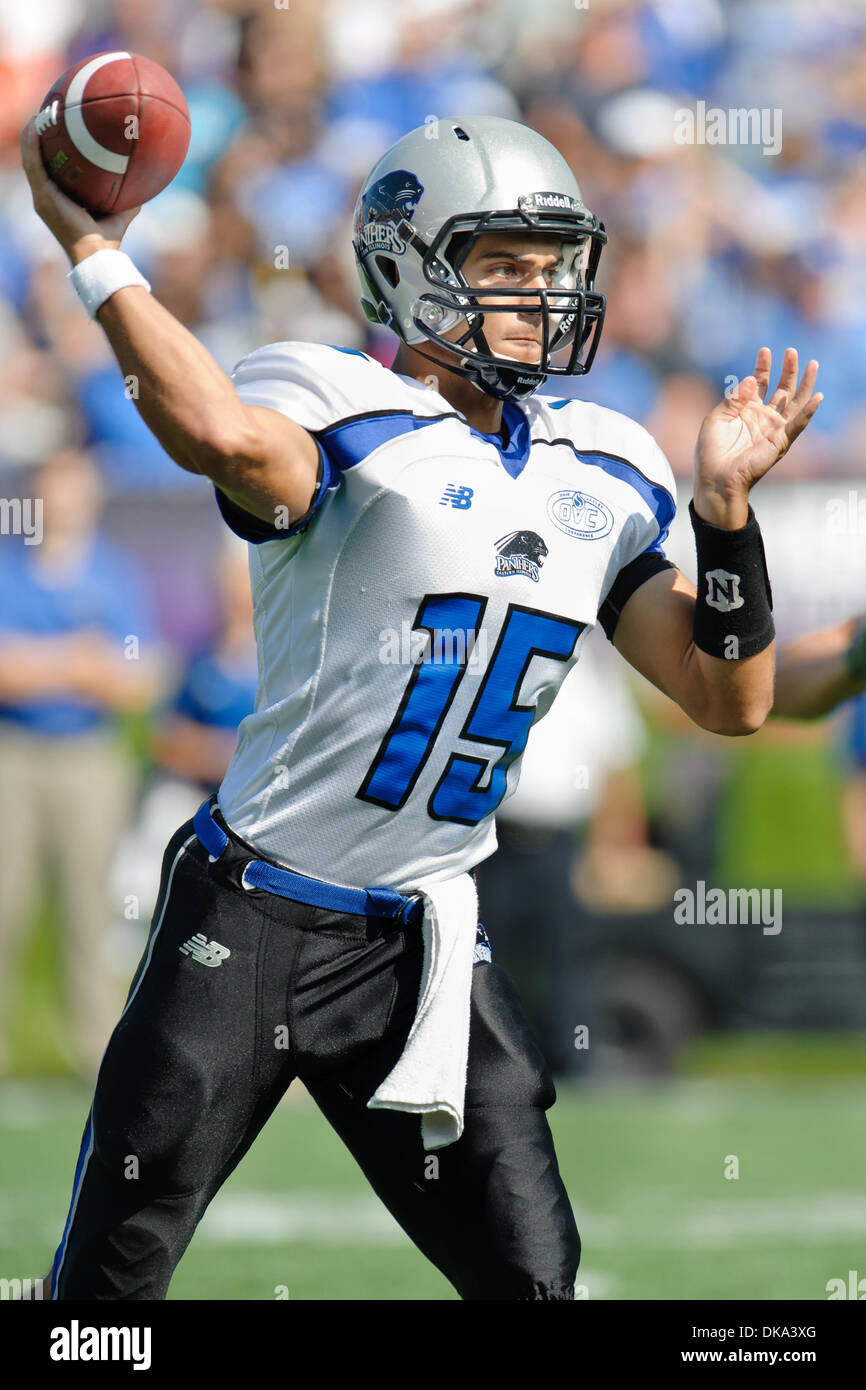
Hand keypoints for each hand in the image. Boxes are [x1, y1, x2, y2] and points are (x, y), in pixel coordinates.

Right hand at [19, 118, 140, 264]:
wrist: (96, 256)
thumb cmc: (108, 241)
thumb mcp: (120, 213)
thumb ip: (129, 197)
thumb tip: (146, 181)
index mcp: (59, 200)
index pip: (50, 169)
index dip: (51, 148)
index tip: (60, 127)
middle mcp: (46, 197)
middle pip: (37, 159)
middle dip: (40, 134)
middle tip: (51, 112)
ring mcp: (42, 197)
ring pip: (30, 156)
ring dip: (32, 132)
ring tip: (43, 111)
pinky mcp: (42, 196)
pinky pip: (32, 162)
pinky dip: (32, 142)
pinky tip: (36, 124)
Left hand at [694, 348, 821, 527]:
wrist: (716, 478)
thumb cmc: (712, 452)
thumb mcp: (717, 418)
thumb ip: (734, 399)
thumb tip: (750, 379)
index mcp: (746, 411)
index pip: (759, 383)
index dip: (763, 367)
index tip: (765, 351)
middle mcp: (763, 418)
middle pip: (782, 389)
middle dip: (788, 370)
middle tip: (792, 351)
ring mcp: (773, 429)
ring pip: (795, 403)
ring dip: (805, 384)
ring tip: (812, 364)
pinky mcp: (780, 442)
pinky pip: (797, 425)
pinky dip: (808, 412)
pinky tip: (817, 398)